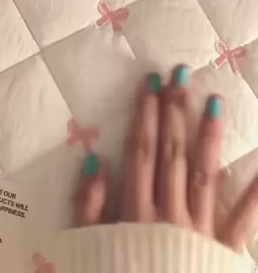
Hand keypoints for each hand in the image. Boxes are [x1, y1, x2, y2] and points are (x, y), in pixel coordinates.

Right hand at [77, 67, 257, 252]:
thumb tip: (95, 159)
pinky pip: (243, 222)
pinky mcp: (223, 254)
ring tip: (216, 101)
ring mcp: (199, 233)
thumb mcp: (86, 249)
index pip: (141, 150)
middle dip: (175, 111)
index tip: (150, 81)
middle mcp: (169, 215)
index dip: (145, 114)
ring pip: (205, 175)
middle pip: (172, 153)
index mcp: (135, 211)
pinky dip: (255, 194)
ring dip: (209, 136)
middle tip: (182, 73)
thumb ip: (87, 207)